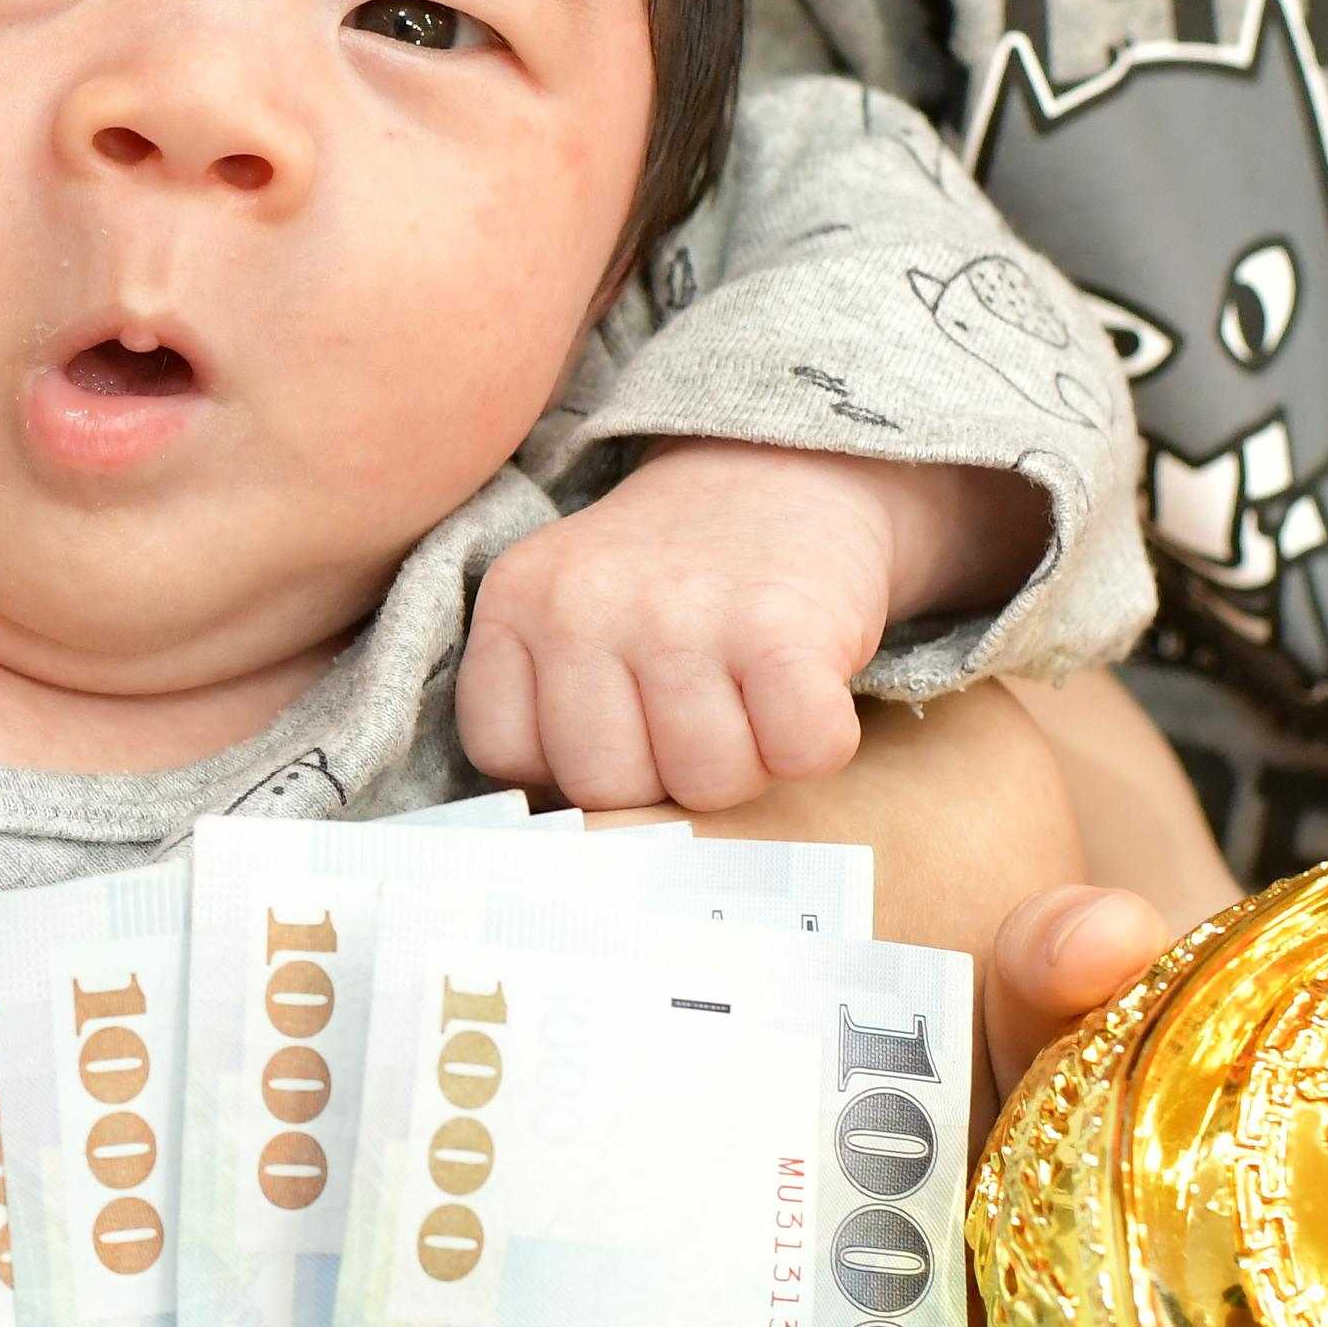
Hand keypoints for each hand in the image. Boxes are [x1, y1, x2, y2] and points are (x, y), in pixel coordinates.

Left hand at [464, 446, 1028, 811]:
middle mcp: (585, 604)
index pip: (509, 758)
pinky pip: (799, 754)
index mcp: (516, 604)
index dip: (570, 763)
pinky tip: (802, 688)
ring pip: (707, 785)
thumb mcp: (568, 611)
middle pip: (609, 788)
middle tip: (693, 710)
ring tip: (747, 694)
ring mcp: (682, 616)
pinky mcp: (783, 630)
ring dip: (746, 760)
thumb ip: (541, 707)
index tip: (615, 719)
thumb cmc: (669, 581)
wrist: (783, 470)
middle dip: (661, 773)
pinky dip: (818, 742)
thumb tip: (561, 856)